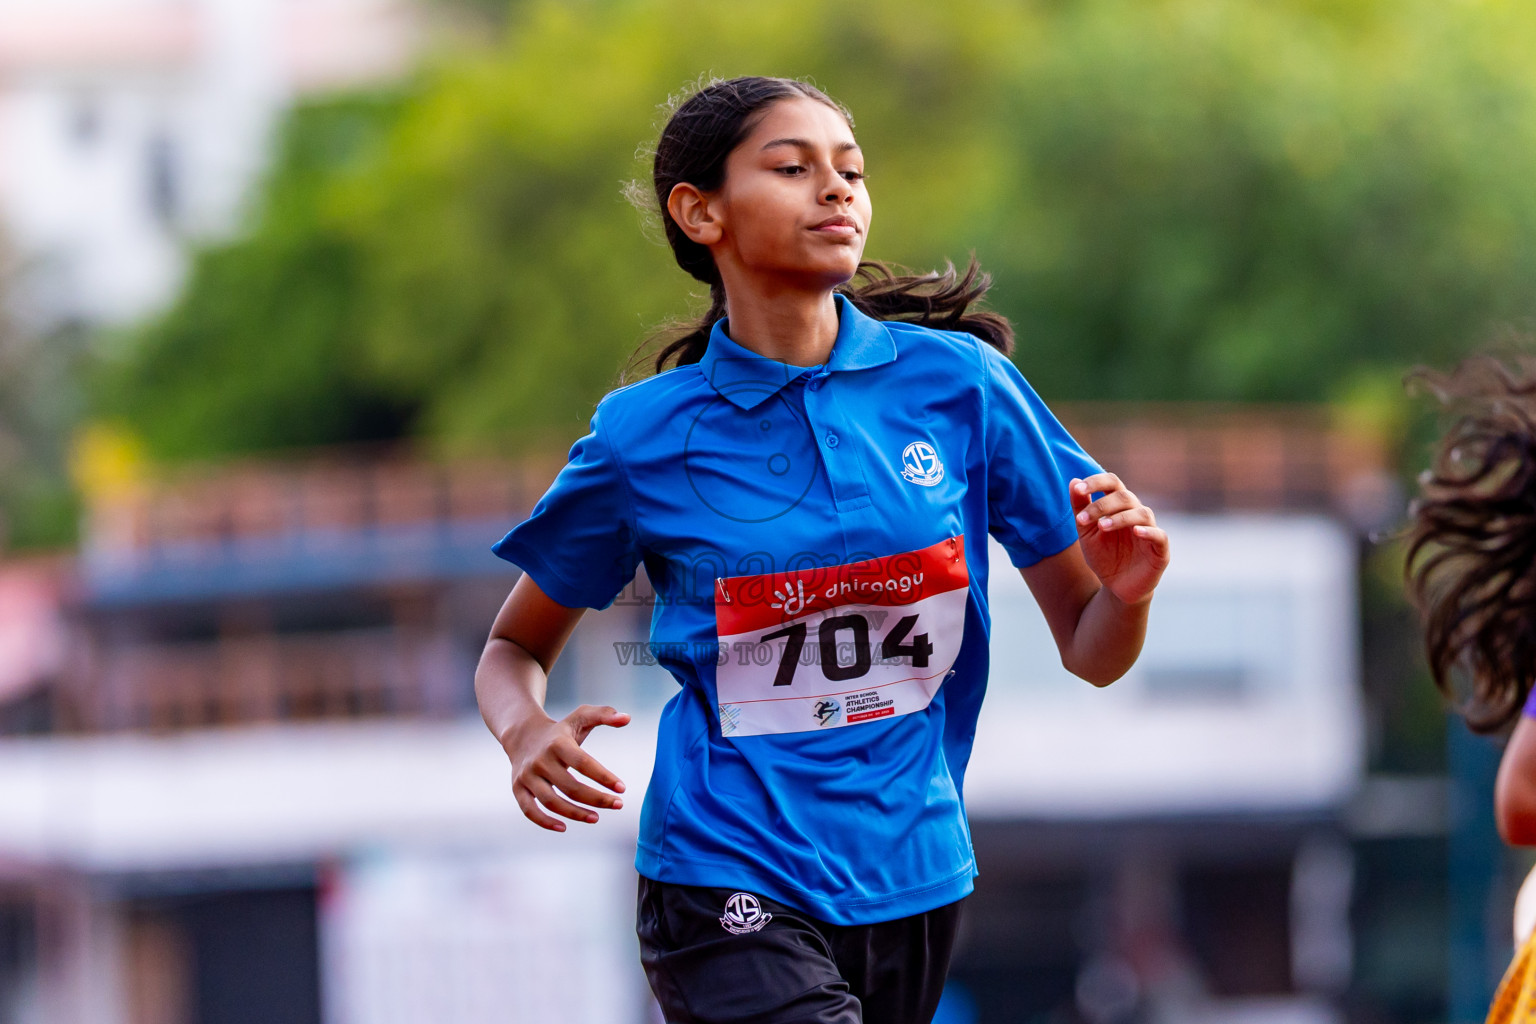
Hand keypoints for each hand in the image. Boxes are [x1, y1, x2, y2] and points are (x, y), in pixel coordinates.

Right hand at [503, 704, 629, 831]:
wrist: (522, 734)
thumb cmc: (560, 730)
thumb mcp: (580, 716)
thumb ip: (604, 714)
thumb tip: (628, 718)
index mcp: (558, 743)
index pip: (583, 763)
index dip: (603, 777)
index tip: (622, 788)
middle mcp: (540, 760)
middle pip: (570, 787)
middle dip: (596, 799)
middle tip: (618, 805)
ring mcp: (527, 776)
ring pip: (551, 802)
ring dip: (575, 814)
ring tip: (596, 818)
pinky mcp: (517, 788)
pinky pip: (529, 810)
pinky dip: (544, 822)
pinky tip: (564, 827)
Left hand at [1071, 473, 1169, 606]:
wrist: (1116, 587)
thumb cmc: (1104, 556)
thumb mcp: (1086, 532)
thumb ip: (1080, 507)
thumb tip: (1073, 481)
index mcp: (1119, 506)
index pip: (1112, 483)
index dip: (1096, 482)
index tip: (1079, 489)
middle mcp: (1136, 513)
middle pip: (1125, 497)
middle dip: (1102, 505)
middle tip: (1082, 519)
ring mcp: (1150, 530)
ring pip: (1142, 513)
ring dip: (1120, 517)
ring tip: (1102, 526)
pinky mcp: (1160, 550)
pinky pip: (1159, 535)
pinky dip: (1149, 531)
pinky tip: (1136, 532)